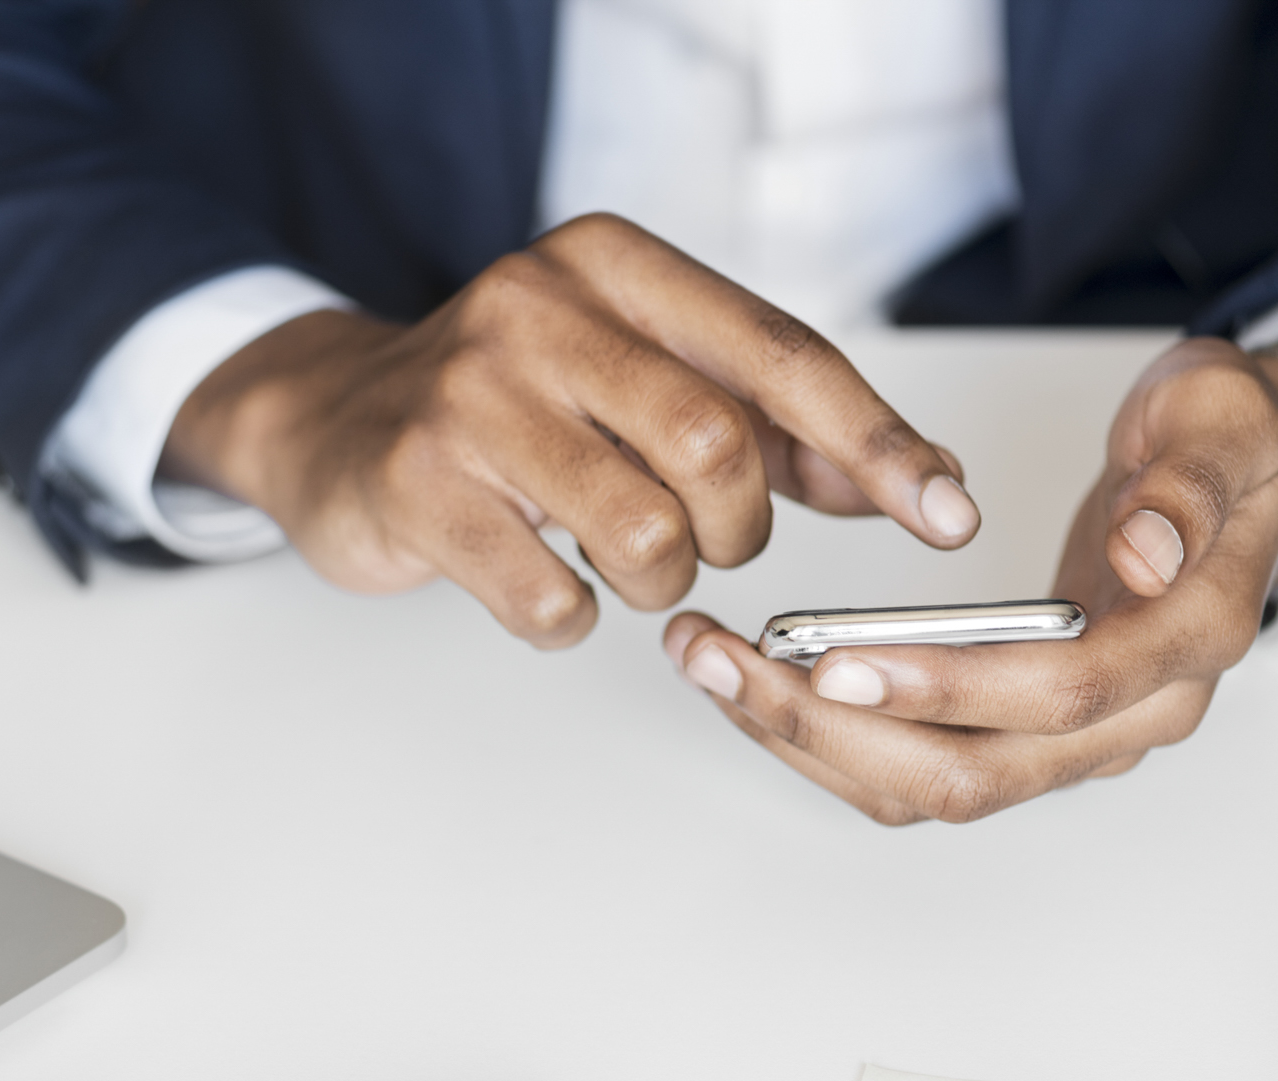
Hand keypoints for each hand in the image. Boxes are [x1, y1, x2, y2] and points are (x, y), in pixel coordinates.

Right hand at [162, 213, 979, 647]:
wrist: (332, 423)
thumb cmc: (512, 405)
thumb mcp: (639, 376)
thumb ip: (769, 421)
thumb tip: (910, 479)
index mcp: (610, 264)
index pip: (779, 355)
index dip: (877, 444)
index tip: (945, 514)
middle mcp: (535, 309)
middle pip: (717, 451)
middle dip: (734, 532)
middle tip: (700, 542)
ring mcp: (466, 397)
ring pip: (644, 536)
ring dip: (656, 583)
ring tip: (613, 561)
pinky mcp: (414, 485)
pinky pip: (552, 600)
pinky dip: (569, 619)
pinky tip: (540, 582)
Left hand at [666, 336, 1277, 822]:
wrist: (1241, 475)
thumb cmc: (1225, 443)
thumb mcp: (1221, 420)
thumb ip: (1185, 486)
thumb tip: (1145, 554)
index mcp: (1186, 644)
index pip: (1060, 697)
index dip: (947, 688)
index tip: (836, 661)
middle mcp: (1133, 716)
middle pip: (970, 772)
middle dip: (831, 729)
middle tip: (722, 661)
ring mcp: (1075, 737)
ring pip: (928, 785)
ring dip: (808, 740)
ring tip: (709, 665)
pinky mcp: (1022, 729)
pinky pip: (916, 764)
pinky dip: (828, 735)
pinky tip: (756, 681)